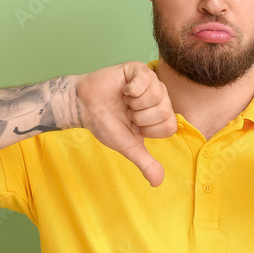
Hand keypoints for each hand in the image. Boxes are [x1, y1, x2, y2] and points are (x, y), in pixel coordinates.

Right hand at [76, 61, 176, 185]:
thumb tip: (157, 183)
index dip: (148, 130)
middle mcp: (159, 96)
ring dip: (134, 103)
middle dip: (140, 117)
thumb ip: (145, 163)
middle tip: (127, 113)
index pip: (169, 126)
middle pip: (164, 111)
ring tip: (123, 101)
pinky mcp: (137, 69)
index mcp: (160, 114)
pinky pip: (146, 79)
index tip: (133, 126)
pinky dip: (131, 89)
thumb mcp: (128, 147)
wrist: (84, 108)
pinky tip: (123, 90)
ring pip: (156, 95)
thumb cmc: (106, 124)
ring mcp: (149, 81)